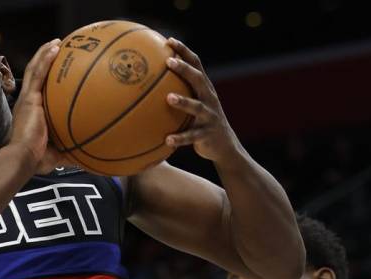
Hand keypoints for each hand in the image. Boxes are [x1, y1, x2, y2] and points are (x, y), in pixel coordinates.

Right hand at [8, 38, 64, 173]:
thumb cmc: (37, 160)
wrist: (23, 159)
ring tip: (57, 42)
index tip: (58, 69)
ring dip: (45, 53)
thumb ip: (71, 150)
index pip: (39, 89)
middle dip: (46, 59)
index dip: (47, 77)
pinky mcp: (29, 98)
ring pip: (35, 69)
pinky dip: (45, 59)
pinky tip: (55, 48)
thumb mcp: (58, 153)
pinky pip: (38, 73)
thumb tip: (89, 156)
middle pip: (36, 74)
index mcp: (32, 112)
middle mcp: (28, 102)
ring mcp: (27, 98)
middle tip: (58, 48)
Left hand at [164, 38, 241, 163]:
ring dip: (183, 101)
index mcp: (204, 89)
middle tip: (168, 61)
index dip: (184, 52)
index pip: (196, 64)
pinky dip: (179, 138)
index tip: (170, 41)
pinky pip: (191, 136)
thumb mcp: (193, 104)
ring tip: (168, 98)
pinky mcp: (206, 134)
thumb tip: (147, 85)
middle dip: (184, 69)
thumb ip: (177, 92)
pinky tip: (167, 140)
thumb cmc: (200, 122)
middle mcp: (209, 99)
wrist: (224, 146)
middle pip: (198, 79)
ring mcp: (209, 116)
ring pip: (196, 107)